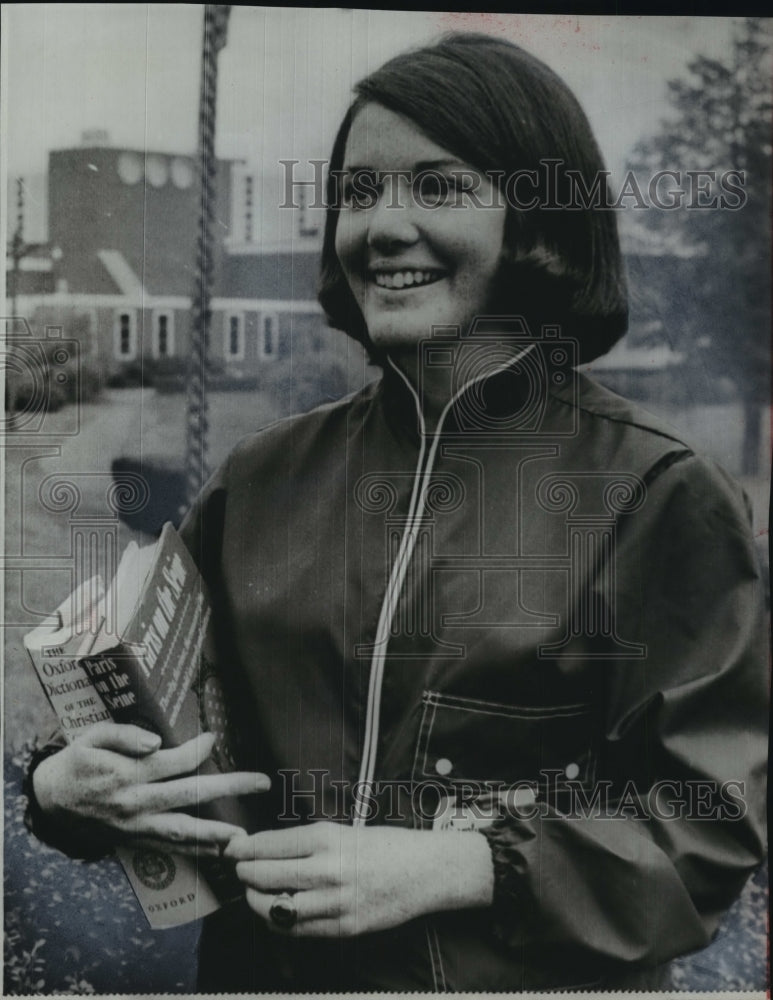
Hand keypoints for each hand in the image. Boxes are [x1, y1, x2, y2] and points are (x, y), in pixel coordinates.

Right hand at [32, 722, 269, 855]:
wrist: (51, 799)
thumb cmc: (77, 761)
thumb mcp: (92, 738)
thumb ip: (124, 736)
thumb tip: (157, 742)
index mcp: (128, 773)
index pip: (174, 762)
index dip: (198, 750)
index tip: (214, 738)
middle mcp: (137, 802)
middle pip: (190, 794)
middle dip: (229, 787)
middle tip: (261, 782)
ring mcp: (136, 825)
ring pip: (182, 830)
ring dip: (216, 832)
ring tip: (245, 835)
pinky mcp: (134, 839)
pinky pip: (168, 847)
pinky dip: (194, 850)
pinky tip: (218, 850)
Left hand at [225, 821, 493, 936]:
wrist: (425, 871)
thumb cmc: (385, 845)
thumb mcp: (344, 831)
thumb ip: (307, 842)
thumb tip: (264, 849)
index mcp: (328, 838)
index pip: (270, 845)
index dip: (245, 849)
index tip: (233, 849)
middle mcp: (329, 869)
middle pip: (266, 876)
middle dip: (245, 874)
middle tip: (239, 870)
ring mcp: (336, 902)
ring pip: (276, 908)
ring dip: (257, 901)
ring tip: (254, 893)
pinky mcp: (344, 928)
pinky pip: (298, 930)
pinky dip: (279, 922)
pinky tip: (277, 912)